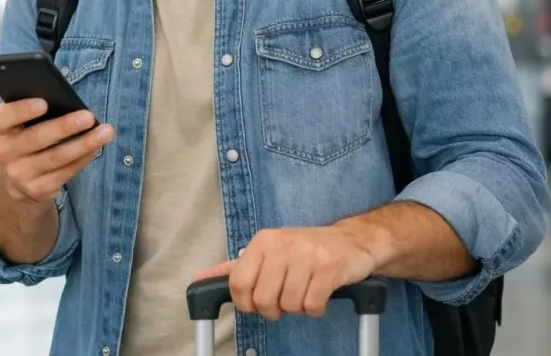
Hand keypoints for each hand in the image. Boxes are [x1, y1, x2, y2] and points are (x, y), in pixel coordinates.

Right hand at [0, 99, 113, 203]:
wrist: (14, 178)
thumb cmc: (24, 135)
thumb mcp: (19, 122)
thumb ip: (34, 109)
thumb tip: (66, 100)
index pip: (3, 118)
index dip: (21, 110)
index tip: (44, 103)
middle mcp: (4, 153)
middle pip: (35, 138)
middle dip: (64, 127)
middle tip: (88, 116)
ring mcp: (19, 174)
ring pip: (56, 158)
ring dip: (84, 144)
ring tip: (105, 131)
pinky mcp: (38, 190)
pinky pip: (65, 172)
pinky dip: (84, 158)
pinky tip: (97, 146)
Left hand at [191, 225, 376, 320]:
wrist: (352, 240)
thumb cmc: (304, 250)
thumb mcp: (267, 251)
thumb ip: (234, 267)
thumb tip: (198, 279)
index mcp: (263, 241)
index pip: (238, 283)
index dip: (246, 303)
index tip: (256, 304)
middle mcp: (283, 244)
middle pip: (264, 299)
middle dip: (274, 309)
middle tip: (284, 300)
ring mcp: (307, 255)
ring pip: (289, 305)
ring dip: (297, 308)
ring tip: (304, 292)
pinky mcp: (329, 268)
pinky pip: (312, 305)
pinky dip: (315, 309)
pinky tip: (319, 294)